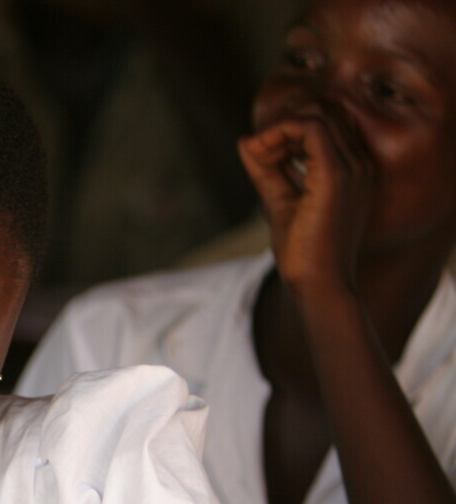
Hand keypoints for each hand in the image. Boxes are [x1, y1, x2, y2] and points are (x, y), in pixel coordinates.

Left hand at [238, 105, 374, 295]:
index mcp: (355, 170)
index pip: (327, 124)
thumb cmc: (303, 252)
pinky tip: (261, 152)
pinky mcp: (336, 175)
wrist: (318, 284)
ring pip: (317, 115)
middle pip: (324, 112)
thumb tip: (247, 139)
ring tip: (260, 154)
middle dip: (284, 124)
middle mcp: (361, 164)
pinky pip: (310, 129)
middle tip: (259, 151)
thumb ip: (267, 169)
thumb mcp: (280, 201)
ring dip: (278, 128)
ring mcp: (353, 168)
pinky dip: (279, 132)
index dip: (289, 128)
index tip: (262, 152)